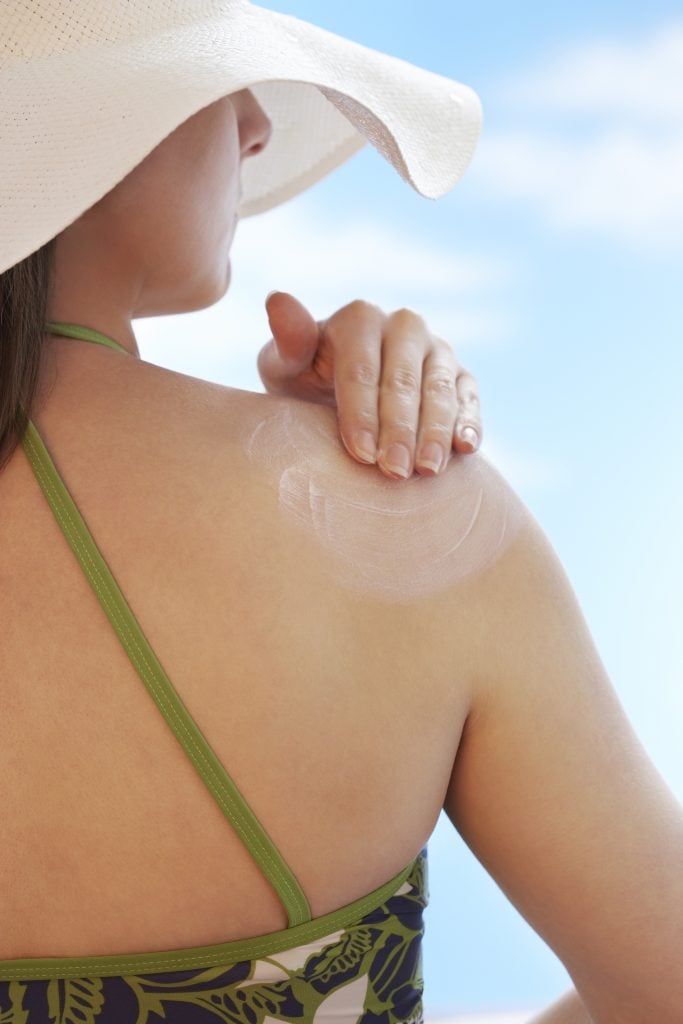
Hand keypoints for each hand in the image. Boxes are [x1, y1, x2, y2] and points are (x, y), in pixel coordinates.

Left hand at [256, 292, 481, 479]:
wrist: (334, 400)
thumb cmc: (306, 384)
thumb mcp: (286, 366)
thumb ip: (289, 340)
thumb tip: (277, 299)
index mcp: (360, 318)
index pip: (361, 368)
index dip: (361, 412)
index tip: (360, 454)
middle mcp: (403, 326)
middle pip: (403, 380)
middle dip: (399, 428)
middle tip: (394, 472)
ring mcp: (436, 349)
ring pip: (440, 388)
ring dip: (435, 430)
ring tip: (426, 470)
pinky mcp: (460, 376)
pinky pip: (469, 397)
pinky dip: (469, 422)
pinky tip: (466, 449)